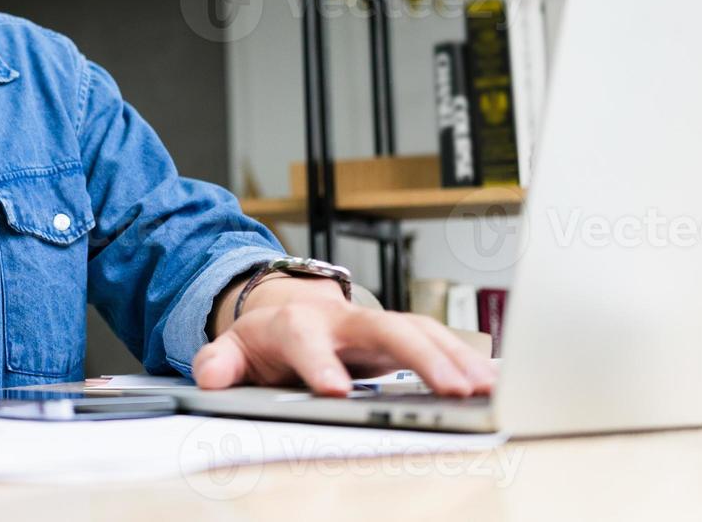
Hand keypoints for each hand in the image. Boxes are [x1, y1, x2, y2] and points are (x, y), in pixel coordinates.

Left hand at [192, 275, 496, 396]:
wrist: (283, 310)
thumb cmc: (264, 339)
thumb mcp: (231, 349)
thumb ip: (218, 363)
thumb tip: (208, 376)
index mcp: (297, 324)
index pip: (308, 340)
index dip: (320, 363)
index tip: (336, 390)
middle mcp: (342, 319)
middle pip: (385, 329)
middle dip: (419, 357)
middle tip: (449, 390)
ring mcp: (374, 325)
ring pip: (420, 331)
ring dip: (455, 358)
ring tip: (486, 388)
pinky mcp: (398, 336)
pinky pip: (438, 341)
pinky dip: (467, 359)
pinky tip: (493, 380)